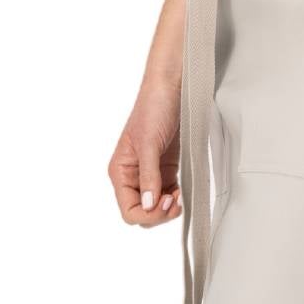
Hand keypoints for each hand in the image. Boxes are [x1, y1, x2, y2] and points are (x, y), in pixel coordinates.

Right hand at [111, 82, 183, 226]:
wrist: (171, 89)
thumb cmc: (153, 108)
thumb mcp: (149, 144)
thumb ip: (148, 176)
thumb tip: (148, 204)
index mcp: (120, 171)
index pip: (128, 210)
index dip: (147, 214)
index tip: (165, 203)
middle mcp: (132, 176)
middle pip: (142, 212)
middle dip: (158, 213)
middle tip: (175, 201)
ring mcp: (150, 174)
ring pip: (156, 207)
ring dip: (169, 208)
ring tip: (180, 196)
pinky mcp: (165, 169)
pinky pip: (168, 194)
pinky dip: (176, 198)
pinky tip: (183, 192)